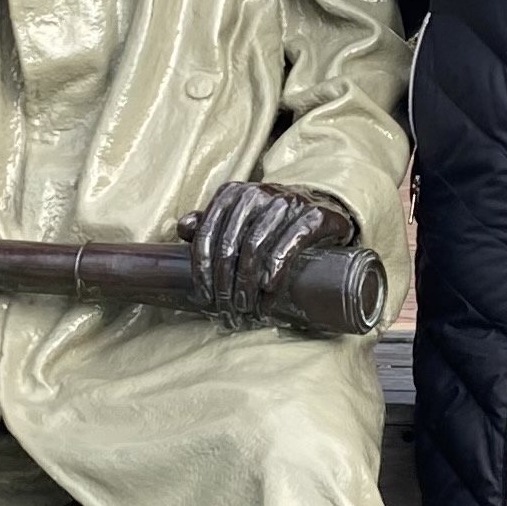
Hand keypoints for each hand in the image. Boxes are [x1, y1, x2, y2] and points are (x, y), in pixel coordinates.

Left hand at [175, 182, 359, 327]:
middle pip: (229, 246)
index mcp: (232, 194)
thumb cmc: (274, 219)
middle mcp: (257, 193)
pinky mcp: (312, 216)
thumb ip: (211, 223)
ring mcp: (286, 202)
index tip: (204, 298)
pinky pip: (288, 246)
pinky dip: (276, 272)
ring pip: (255, 248)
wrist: (323, 208)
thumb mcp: (240, 218)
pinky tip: (268, 290)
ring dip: (248, 285)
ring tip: (247, 309)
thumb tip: (183, 228)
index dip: (202, 270)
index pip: (206, 234)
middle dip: (225, 285)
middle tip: (228, 312)